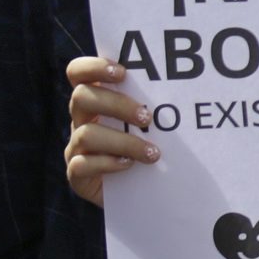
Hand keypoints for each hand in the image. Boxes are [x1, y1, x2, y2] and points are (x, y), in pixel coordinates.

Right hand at [62, 53, 155, 207]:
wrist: (141, 191)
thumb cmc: (148, 147)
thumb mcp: (149, 125)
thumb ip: (152, 105)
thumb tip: (183, 91)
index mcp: (94, 99)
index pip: (78, 73)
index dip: (94, 67)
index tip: (123, 72)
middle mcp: (80, 120)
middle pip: (82, 98)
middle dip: (117, 104)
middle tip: (148, 118)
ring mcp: (75, 148)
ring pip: (87, 134)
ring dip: (124, 141)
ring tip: (153, 153)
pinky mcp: (76, 176)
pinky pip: (82, 165)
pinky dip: (108, 163)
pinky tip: (129, 165)